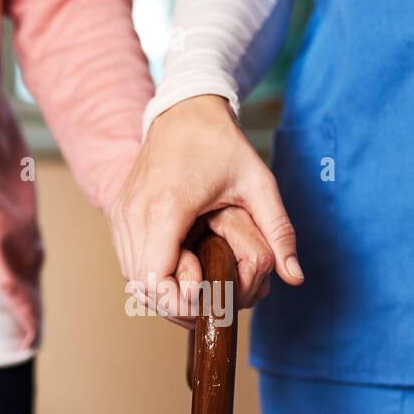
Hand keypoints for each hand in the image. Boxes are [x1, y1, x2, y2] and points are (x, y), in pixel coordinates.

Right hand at [109, 95, 303, 324]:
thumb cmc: (221, 144)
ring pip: (130, 276)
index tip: (209, 301)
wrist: (184, 109)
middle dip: (173, 304)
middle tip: (209, 303)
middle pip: (142, 285)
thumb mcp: (259, 184)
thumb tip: (297, 276)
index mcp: (168, 207)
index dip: (181, 303)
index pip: (156, 280)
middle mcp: (136, 212)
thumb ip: (279, 231)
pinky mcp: (117, 211)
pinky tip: (179, 274)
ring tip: (197, 290)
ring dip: (160, 292)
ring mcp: (121, 212)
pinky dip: (149, 275)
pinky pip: (127, 259)